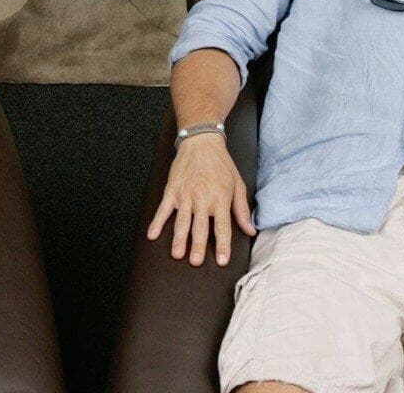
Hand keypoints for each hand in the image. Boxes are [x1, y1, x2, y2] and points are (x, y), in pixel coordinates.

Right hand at [146, 133, 255, 266]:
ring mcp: (185, 195)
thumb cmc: (221, 164)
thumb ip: (242, 210)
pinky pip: (163, 209)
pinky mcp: (172, 190)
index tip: (221, 260)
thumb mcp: (237, 185)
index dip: (222, 245)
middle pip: (200, 227)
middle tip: (195, 262)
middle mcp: (202, 198)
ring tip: (177, 254)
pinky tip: (152, 235)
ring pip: (182, 221)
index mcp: (220, 198)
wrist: (201, 142)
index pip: (222, 227)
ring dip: (179, 239)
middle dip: (197, 246)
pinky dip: (157, 222)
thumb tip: (251, 230)